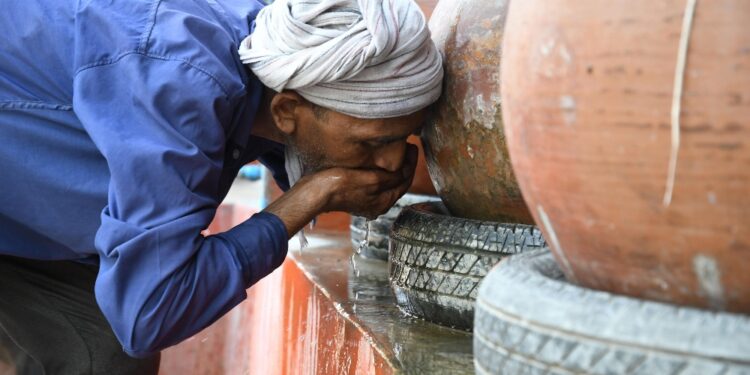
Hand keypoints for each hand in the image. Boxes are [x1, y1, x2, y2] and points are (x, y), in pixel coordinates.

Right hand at [263, 144, 417, 236]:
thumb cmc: (338, 185)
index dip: (412, 164)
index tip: (413, 147)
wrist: (312, 193)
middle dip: (404, 166)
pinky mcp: (355, 196)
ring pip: (386, 183)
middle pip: (397, 183)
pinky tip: (378, 163)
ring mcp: (366, 201)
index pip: (405, 181)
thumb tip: (405, 172)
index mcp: (383, 203)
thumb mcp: (370, 180)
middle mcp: (377, 205)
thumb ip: (390, 178)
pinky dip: (381, 173)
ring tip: (396, 153)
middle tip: (408, 148)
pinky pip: (375, 184)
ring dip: (393, 169)